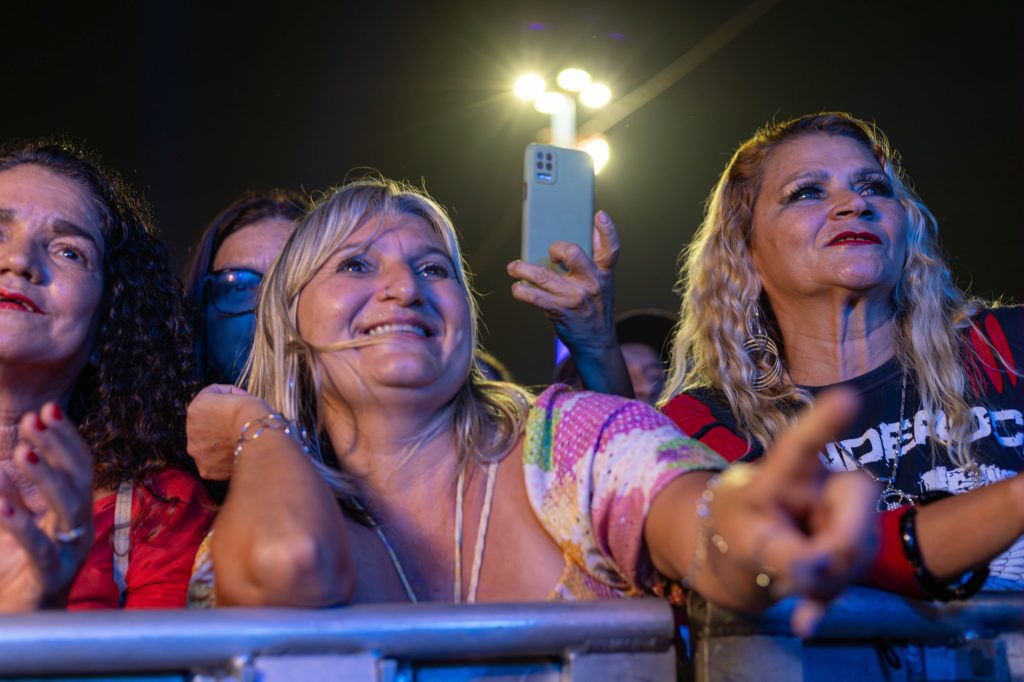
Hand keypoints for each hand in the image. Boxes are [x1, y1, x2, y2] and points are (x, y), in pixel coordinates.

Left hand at [0, 402, 93, 610]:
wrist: (17, 628)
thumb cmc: (13, 575)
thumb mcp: (13, 525)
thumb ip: (12, 493)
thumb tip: (8, 453)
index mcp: (71, 515)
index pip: (80, 466)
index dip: (66, 437)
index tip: (47, 408)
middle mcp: (78, 531)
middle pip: (79, 479)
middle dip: (58, 448)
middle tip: (35, 421)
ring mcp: (68, 556)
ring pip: (68, 509)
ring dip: (45, 479)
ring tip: (20, 454)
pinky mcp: (47, 581)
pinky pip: (39, 549)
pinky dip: (21, 524)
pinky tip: (1, 504)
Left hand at [187, 384, 272, 480]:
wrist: (260, 440)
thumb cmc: (253, 416)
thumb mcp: (241, 395)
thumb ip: (231, 398)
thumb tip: (235, 404)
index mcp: (197, 408)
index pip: (211, 396)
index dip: (229, 396)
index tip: (243, 401)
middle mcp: (191, 430)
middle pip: (206, 423)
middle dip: (221, 423)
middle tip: (241, 424)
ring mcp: (197, 452)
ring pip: (208, 445)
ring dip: (220, 442)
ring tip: (241, 442)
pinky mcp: (206, 469)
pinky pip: (214, 463)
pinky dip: (224, 460)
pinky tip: (238, 455)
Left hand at [507, 210, 618, 357]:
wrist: (597, 343)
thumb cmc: (596, 308)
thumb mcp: (604, 284)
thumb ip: (598, 259)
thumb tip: (595, 231)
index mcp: (604, 274)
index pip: (611, 250)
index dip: (607, 231)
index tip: (599, 216)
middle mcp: (591, 284)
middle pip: (573, 254)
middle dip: (557, 249)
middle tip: (549, 254)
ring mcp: (575, 297)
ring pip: (544, 276)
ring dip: (524, 270)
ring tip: (513, 268)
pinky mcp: (560, 311)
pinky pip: (535, 297)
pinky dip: (522, 291)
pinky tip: (517, 289)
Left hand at [708, 389, 878, 635]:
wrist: (743, 550)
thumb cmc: (740, 525)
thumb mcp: (744, 538)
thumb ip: (780, 552)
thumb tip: (819, 573)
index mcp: (789, 469)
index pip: (806, 444)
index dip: (825, 423)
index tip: (846, 398)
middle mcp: (827, 483)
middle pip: (855, 509)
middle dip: (834, 548)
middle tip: (797, 572)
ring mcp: (846, 516)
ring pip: (853, 553)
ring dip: (818, 580)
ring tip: (779, 579)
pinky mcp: (852, 548)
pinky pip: (849, 576)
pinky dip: (822, 602)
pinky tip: (803, 622)